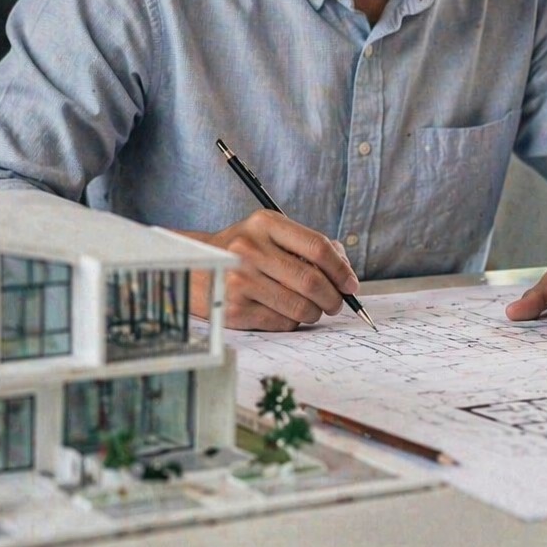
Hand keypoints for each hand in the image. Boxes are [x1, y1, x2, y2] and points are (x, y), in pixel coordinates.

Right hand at [179, 210, 360, 330]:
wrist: (195, 267)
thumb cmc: (242, 251)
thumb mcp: (269, 233)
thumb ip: (307, 245)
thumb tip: (345, 271)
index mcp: (265, 224)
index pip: (317, 247)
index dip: (341, 269)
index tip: (351, 283)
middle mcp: (250, 250)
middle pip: (312, 281)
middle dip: (333, 297)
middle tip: (336, 303)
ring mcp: (240, 281)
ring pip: (300, 307)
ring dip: (315, 313)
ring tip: (312, 309)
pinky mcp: (235, 310)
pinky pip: (282, 323)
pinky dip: (293, 322)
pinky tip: (285, 312)